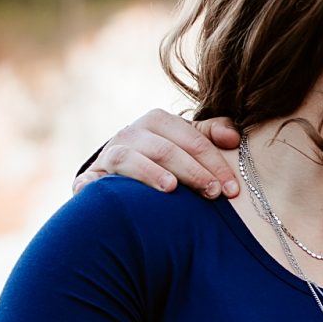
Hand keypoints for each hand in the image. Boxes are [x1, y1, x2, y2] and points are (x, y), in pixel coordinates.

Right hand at [73, 109, 240, 198]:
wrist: (118, 178)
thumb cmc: (163, 161)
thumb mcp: (187, 145)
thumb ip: (211, 135)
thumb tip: (234, 138)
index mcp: (157, 122)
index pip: (190, 138)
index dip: (214, 161)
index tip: (232, 188)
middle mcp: (130, 134)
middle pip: (164, 149)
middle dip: (192, 171)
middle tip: (213, 193)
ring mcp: (108, 156)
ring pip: (128, 158)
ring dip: (150, 172)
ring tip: (171, 188)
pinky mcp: (88, 180)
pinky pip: (92, 182)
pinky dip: (102, 188)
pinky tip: (121, 199)